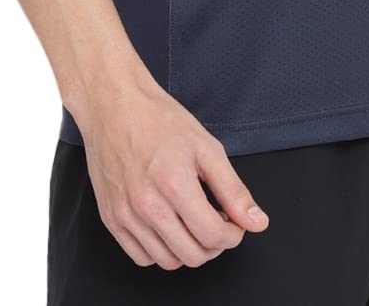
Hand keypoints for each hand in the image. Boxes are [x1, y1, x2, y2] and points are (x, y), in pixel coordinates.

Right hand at [75, 77, 269, 268]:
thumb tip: (257, 222)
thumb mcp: (206, 147)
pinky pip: (141, 257)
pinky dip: (161, 251)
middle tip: (218, 223)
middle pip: (192, 255)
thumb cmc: (159, 120)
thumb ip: (234, 190)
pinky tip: (170, 228)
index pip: (213, 236)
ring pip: (167, 261)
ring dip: (189, 250)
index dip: (233, 235)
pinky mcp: (111, 219)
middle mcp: (147, 205)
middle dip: (214, 245)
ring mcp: (126, 215)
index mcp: (175, 184)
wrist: (115, 107)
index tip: (235, 224)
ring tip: (194, 223)